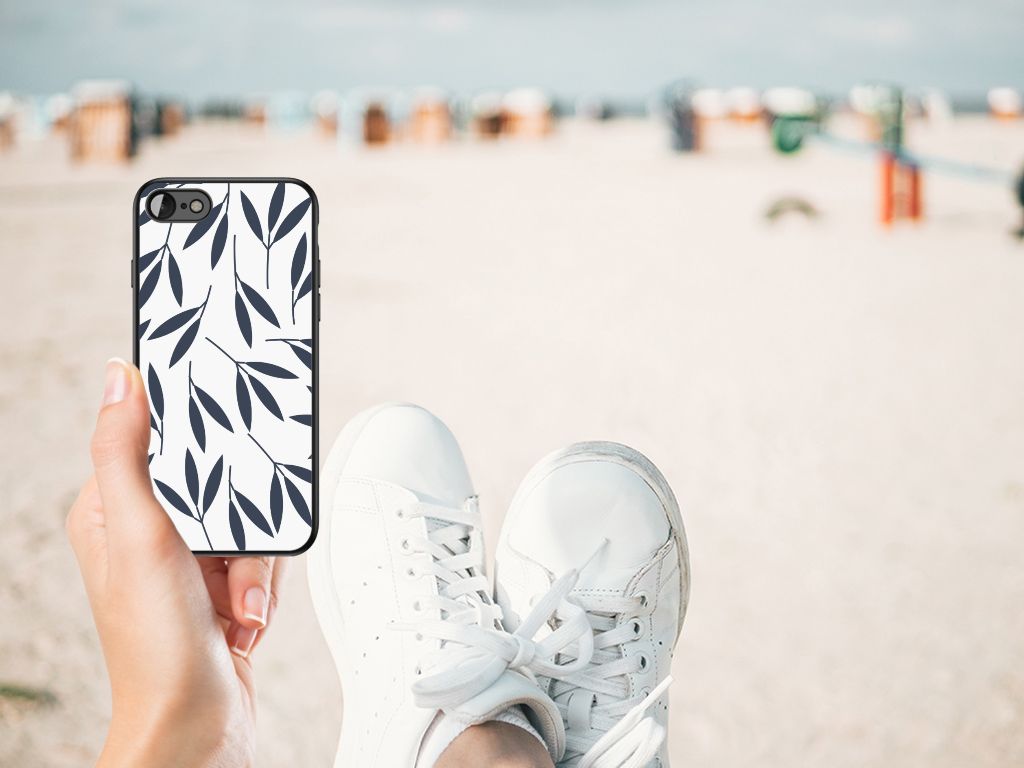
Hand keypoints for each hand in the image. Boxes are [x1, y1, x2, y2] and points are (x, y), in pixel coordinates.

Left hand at [66, 358, 285, 766]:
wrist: (197, 727)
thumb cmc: (156, 647)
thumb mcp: (139, 535)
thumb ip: (125, 452)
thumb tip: (118, 376)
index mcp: (111, 509)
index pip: (159, 440)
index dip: (197, 439)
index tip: (224, 436)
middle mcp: (148, 532)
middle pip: (221, 483)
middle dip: (240, 529)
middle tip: (228, 566)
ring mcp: (187, 561)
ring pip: (249, 521)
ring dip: (255, 568)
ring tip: (236, 606)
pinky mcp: (221, 585)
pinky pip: (263, 557)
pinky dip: (263, 588)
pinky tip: (244, 619)